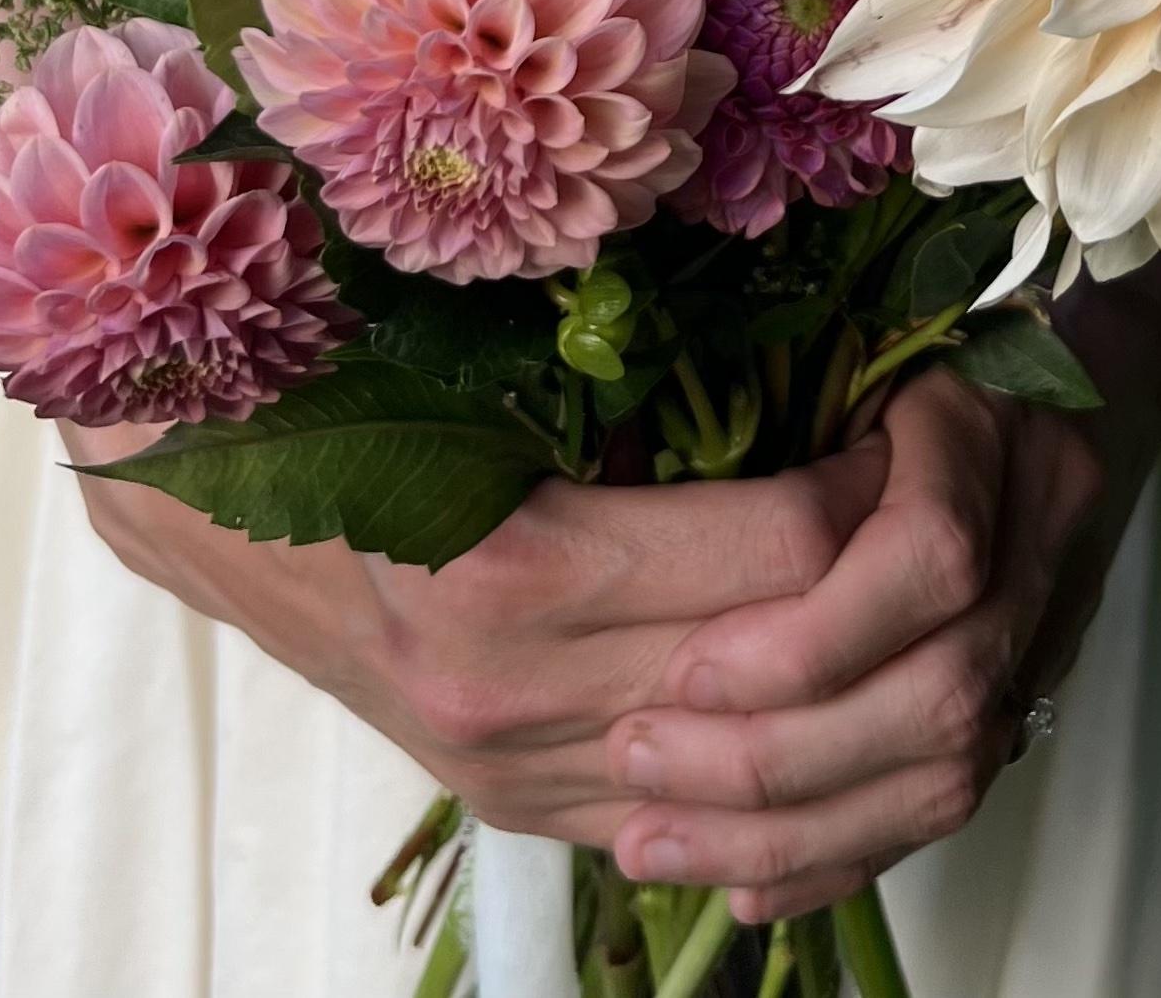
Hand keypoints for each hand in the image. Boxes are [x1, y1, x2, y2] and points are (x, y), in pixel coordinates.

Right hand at [66, 417, 889, 845]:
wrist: (203, 500)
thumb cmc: (341, 392)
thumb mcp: (480, 350)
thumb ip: (636, 368)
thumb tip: (801, 345)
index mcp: (517, 568)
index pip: (778, 548)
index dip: (876, 482)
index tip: (919, 418)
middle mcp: (520, 695)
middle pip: (785, 664)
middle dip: (896, 588)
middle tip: (957, 500)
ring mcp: (513, 767)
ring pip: (754, 766)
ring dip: (857, 684)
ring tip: (922, 597)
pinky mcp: (509, 801)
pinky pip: (687, 816)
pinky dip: (780, 768)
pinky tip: (844, 705)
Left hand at [601, 367, 1107, 923]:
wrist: (1079, 344)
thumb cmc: (896, 324)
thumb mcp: (816, 337)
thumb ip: (749, 422)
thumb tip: (596, 485)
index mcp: (992, 409)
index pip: (925, 557)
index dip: (800, 637)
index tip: (677, 673)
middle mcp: (1049, 508)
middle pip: (936, 690)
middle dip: (775, 750)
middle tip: (633, 759)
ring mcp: (1059, 606)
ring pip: (946, 766)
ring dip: (795, 824)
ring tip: (651, 838)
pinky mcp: (1042, 681)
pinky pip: (944, 800)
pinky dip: (838, 852)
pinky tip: (738, 882)